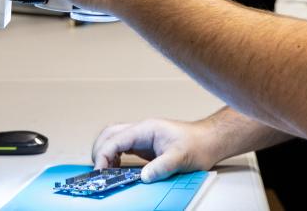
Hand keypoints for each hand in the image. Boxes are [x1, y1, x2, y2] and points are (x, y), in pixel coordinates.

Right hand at [92, 118, 222, 183]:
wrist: (209, 141)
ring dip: (105, 153)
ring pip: (114, 139)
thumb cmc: (198, 144)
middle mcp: (142, 130)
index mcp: (146, 129)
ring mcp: (142, 137)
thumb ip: (162, 166)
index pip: (115, 139)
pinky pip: (122, 148)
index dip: (104, 155)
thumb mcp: (181, 157)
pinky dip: (114, 157)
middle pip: (109, 135)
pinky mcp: (145, 146)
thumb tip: (143, 177)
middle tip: (98, 171)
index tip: (100, 171)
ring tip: (104, 172)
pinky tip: (116, 169)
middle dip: (99, 151)